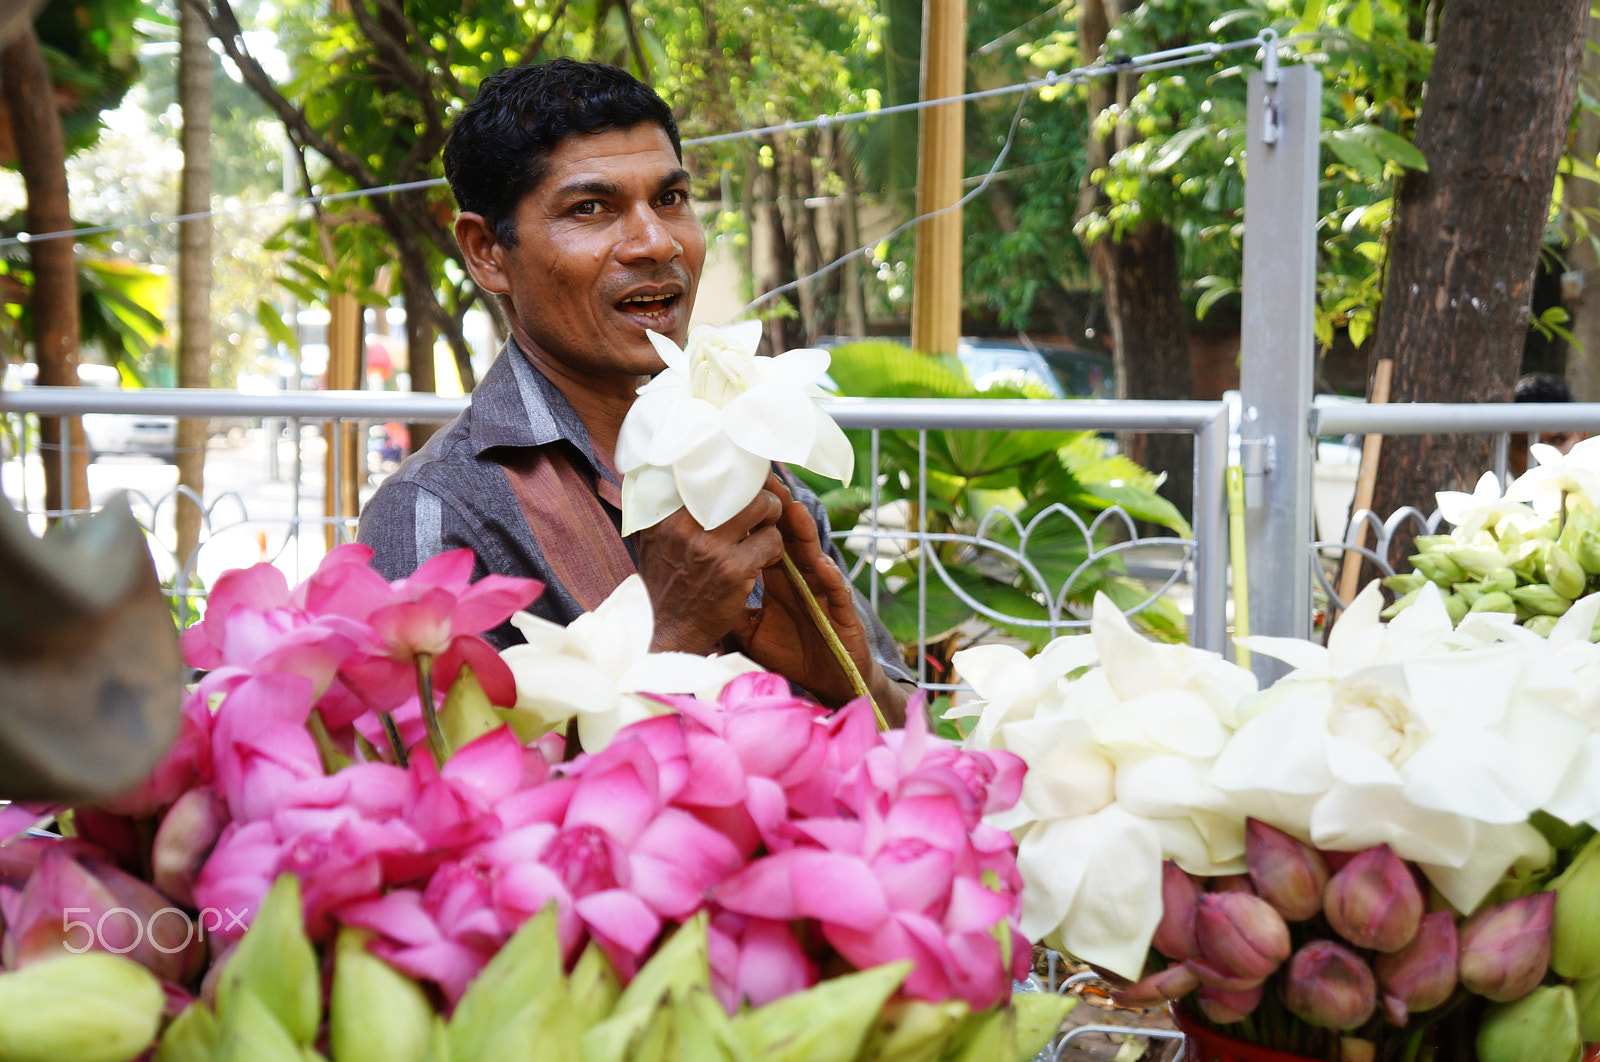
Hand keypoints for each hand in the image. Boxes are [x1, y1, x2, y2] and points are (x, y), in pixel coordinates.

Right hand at [635, 489, 783, 655]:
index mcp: (667, 516)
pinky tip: (763, 560)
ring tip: (765, 535)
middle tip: (765, 509)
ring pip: (762, 510)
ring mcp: (711, 549)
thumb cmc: (665, 584)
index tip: (746, 477)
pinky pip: (771, 542)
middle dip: (761, 495)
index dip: (735, 473)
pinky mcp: (734, 570)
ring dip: (772, 522)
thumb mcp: (655, 541)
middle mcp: (685, 528)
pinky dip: (773, 549)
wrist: (667, 631)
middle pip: (741, 488)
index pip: (707, 477)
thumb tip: (681, 476)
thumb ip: (669, 512)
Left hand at [732, 475, 910, 724]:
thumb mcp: (749, 630)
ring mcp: (824, 593)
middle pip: (789, 535)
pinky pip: (837, 593)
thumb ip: (729, 605)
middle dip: (778, 509)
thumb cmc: (790, 652)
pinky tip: (823, 564)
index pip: (764, 537)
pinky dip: (831, 578)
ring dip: (804, 533)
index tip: (736, 490)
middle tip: (764, 480)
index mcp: (780, 577)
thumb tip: (693, 586)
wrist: (828, 681)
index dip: (753, 515)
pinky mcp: (843, 614)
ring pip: (814, 555)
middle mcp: (803, 578)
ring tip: (792, 509)